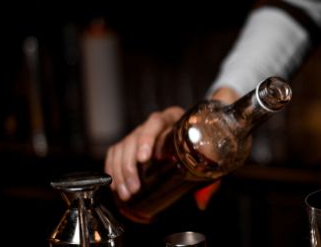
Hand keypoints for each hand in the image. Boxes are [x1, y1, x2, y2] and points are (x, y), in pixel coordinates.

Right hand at [104, 87, 238, 200]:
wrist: (197, 132)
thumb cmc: (201, 143)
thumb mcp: (206, 154)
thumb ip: (208, 177)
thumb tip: (202, 203)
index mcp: (174, 118)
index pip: (155, 123)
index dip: (147, 139)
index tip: (144, 158)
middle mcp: (154, 123)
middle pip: (134, 138)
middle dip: (130, 166)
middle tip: (135, 188)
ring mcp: (140, 131)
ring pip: (122, 147)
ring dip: (120, 172)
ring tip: (126, 193)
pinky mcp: (130, 142)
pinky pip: (115, 152)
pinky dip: (112, 168)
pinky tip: (115, 185)